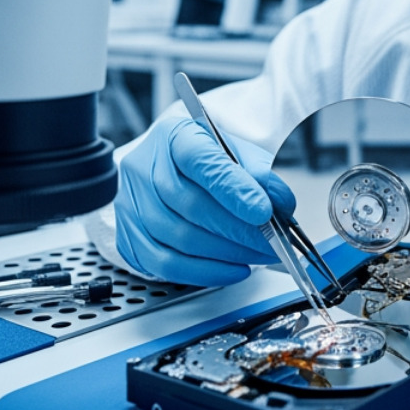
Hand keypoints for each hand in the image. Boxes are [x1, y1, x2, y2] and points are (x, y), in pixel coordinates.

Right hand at [114, 114, 295, 285]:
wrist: (171, 171)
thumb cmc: (207, 162)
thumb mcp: (237, 154)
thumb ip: (260, 175)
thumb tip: (280, 204)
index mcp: (175, 137)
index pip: (201, 161)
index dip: (234, 189)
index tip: (264, 212)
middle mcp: (146, 168)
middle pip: (191, 205)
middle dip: (239, 230)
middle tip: (272, 243)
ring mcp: (133, 204)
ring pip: (180, 237)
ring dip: (227, 253)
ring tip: (258, 255)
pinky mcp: (129, 237)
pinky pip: (167, 264)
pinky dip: (206, 272)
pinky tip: (234, 269)